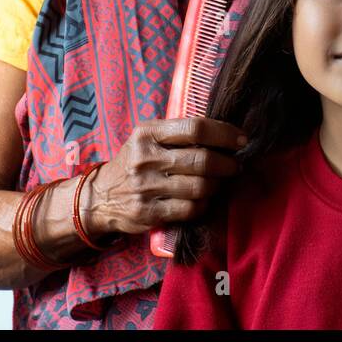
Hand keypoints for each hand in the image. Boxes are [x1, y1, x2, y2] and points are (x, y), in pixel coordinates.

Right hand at [85, 118, 243, 236]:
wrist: (100, 197)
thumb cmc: (135, 161)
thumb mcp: (148, 138)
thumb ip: (179, 132)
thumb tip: (225, 133)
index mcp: (147, 133)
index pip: (196, 128)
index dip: (225, 133)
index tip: (242, 139)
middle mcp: (145, 158)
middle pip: (202, 160)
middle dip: (227, 163)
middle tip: (235, 164)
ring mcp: (146, 187)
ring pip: (200, 186)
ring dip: (218, 184)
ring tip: (221, 181)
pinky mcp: (149, 213)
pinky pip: (191, 208)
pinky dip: (205, 203)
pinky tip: (204, 198)